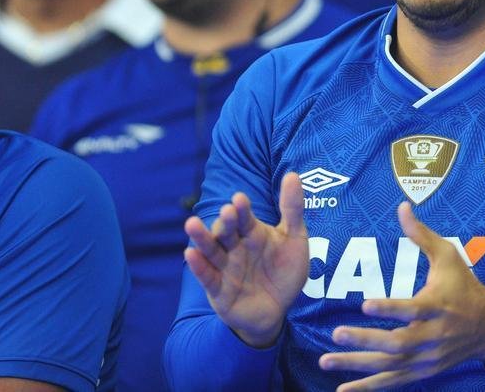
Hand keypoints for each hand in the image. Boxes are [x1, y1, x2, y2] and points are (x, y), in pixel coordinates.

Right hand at [183, 172, 308, 347]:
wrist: (278, 310)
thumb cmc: (284, 272)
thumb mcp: (294, 239)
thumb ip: (292, 209)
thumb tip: (292, 174)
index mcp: (252, 233)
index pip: (245, 217)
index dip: (242, 209)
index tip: (240, 199)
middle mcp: (235, 247)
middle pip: (226, 231)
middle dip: (226, 222)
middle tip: (227, 211)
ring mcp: (225, 268)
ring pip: (211, 250)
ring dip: (201, 238)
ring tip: (191, 224)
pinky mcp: (218, 290)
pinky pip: (207, 276)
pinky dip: (198, 266)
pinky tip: (190, 254)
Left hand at [319, 202, 484, 389]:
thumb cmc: (464, 285)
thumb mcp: (448, 256)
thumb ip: (421, 235)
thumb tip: (402, 207)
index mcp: (438, 305)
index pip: (412, 309)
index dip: (390, 308)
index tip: (365, 303)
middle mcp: (433, 335)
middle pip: (398, 343)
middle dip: (366, 340)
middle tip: (336, 334)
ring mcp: (428, 358)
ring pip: (391, 365)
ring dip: (357, 365)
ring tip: (325, 361)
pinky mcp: (424, 372)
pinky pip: (393, 382)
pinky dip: (368, 387)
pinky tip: (343, 391)